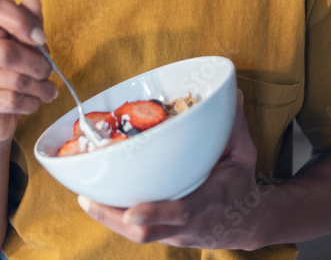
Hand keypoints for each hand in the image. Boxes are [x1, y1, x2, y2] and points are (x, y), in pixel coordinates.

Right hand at [0, 0, 58, 145]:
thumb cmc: (10, 70)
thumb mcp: (24, 42)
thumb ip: (30, 21)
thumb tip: (33, 2)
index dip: (21, 20)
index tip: (41, 38)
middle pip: (6, 51)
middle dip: (37, 64)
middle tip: (47, 71)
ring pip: (13, 79)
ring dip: (39, 87)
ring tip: (46, 90)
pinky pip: (10, 100)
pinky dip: (30, 103)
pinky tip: (33, 102)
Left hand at [77, 89, 274, 250]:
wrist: (245, 222)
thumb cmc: (241, 184)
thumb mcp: (244, 154)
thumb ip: (235, 127)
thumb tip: (233, 94)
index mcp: (211, 201)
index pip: (183, 212)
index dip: (156, 213)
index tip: (131, 211)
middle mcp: (191, 224)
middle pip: (149, 231)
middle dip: (116, 218)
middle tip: (88, 199)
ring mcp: (176, 234)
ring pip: (137, 235)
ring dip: (109, 218)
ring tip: (85, 198)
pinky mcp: (165, 234)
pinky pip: (136, 231)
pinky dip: (114, 217)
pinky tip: (95, 201)